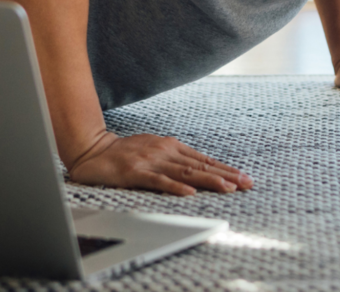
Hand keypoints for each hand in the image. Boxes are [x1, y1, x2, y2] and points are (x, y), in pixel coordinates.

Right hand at [68, 132, 253, 195]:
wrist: (92, 150)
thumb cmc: (125, 152)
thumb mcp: (154, 150)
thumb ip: (174, 159)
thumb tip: (199, 168)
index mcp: (170, 146)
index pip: (203, 160)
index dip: (225, 168)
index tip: (244, 177)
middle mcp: (164, 151)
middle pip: (200, 166)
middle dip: (225, 175)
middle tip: (246, 183)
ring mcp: (151, 161)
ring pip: (185, 173)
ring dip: (208, 180)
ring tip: (227, 188)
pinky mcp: (136, 172)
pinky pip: (159, 181)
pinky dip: (175, 187)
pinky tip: (190, 193)